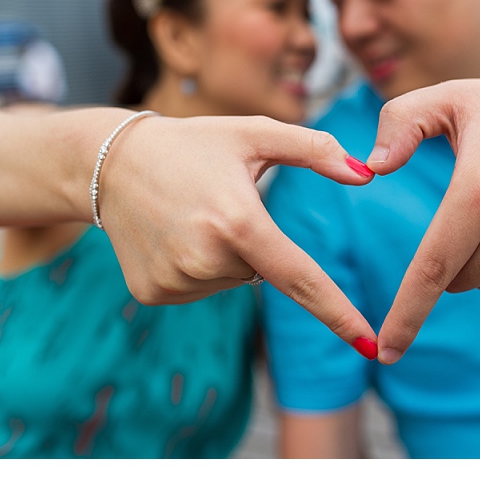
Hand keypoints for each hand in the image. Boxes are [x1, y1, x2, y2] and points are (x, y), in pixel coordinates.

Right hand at [98, 114, 377, 348]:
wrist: (110, 164)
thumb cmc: (193, 145)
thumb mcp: (254, 134)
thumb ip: (315, 150)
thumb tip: (366, 175)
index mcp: (238, 222)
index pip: (300, 278)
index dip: (339, 313)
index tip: (370, 344)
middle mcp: (205, 258)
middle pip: (262, 271)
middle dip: (253, 243)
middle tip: (217, 205)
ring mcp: (175, 281)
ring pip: (232, 281)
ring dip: (225, 256)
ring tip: (191, 218)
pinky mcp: (153, 294)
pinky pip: (201, 289)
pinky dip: (198, 268)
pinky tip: (173, 236)